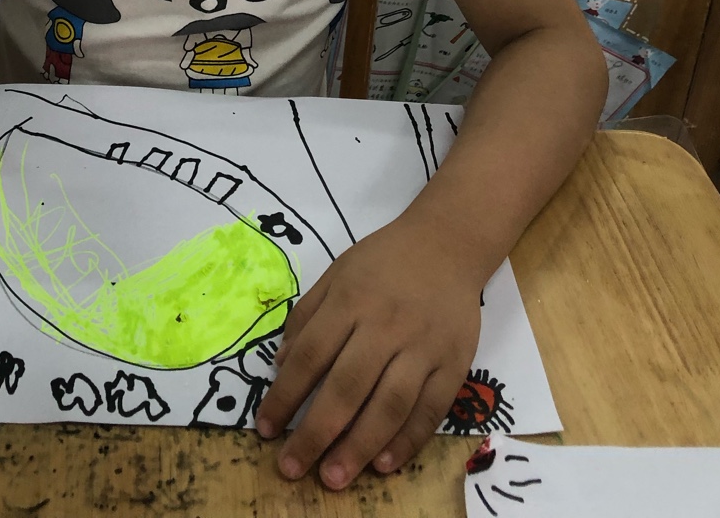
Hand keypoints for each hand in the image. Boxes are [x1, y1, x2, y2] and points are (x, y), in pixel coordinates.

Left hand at [255, 215, 481, 489]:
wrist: (448, 243)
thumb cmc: (385, 260)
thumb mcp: (338, 272)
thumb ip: (308, 315)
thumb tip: (281, 364)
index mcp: (351, 301)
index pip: (310, 356)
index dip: (284, 395)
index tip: (265, 429)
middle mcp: (385, 326)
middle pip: (346, 387)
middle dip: (316, 432)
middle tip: (292, 468)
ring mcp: (422, 347)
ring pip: (389, 404)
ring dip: (359, 446)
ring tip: (334, 477)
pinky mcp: (454, 363)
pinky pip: (430, 409)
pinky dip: (407, 440)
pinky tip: (384, 464)